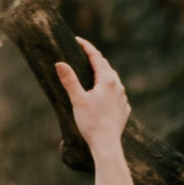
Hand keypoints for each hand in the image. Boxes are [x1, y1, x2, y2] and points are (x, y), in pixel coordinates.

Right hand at [53, 35, 130, 156]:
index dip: (86, 47)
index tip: (77, 39)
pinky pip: (116, 93)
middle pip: (105, 66)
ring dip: (102, 73)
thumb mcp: (77, 100)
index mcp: (107, 80)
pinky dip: (108, 88)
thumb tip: (59, 63)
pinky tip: (103, 93)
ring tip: (93, 72)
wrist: (107, 145)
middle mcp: (118, 86)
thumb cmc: (91, 122)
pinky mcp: (124, 108)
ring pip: (112, 79)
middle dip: (94, 59)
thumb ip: (69, 80)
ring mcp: (123, 97)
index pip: (96, 57)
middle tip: (83, 53)